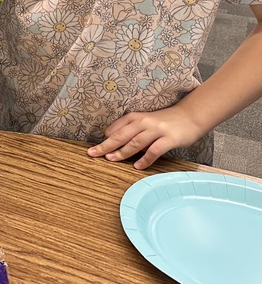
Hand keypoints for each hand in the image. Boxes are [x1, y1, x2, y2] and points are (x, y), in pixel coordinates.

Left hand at [87, 105, 205, 169]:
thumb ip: (130, 130)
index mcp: (135, 117)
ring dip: (122, 152)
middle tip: (92, 153)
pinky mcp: (169, 138)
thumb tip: (113, 141)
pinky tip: (137, 166)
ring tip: (111, 160)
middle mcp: (143, 122)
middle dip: (105, 145)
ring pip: (135, 142)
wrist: (190, 116)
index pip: (115, 129)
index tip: (93, 149)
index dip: (104, 140)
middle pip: (121, 135)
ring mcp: (156, 130)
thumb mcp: (144, 122)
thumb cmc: (164, 122)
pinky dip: (145, 159)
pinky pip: (154, 150)